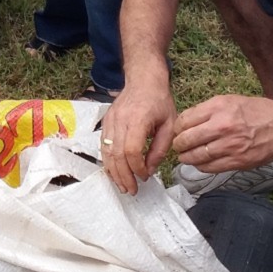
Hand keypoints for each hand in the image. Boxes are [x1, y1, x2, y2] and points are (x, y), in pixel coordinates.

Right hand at [102, 74, 179, 193]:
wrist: (143, 80)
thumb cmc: (159, 102)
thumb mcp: (169, 125)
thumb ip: (159, 149)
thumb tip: (149, 170)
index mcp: (138, 119)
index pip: (131, 150)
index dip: (137, 168)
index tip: (145, 177)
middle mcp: (120, 120)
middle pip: (117, 154)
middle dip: (124, 176)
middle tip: (132, 191)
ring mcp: (110, 121)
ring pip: (107, 152)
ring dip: (113, 172)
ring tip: (122, 186)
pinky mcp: (106, 122)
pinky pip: (103, 146)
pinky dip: (108, 162)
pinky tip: (114, 173)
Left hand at [172, 94, 272, 174]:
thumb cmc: (258, 111)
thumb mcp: (230, 100)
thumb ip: (208, 111)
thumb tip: (187, 123)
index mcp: (218, 108)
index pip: (185, 120)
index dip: (177, 128)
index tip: (177, 131)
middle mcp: (222, 126)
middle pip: (186, 139)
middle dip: (178, 144)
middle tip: (178, 146)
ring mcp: (229, 146)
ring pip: (196, 156)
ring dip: (186, 158)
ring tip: (184, 156)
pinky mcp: (237, 161)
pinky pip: (210, 167)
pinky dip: (200, 166)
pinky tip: (200, 163)